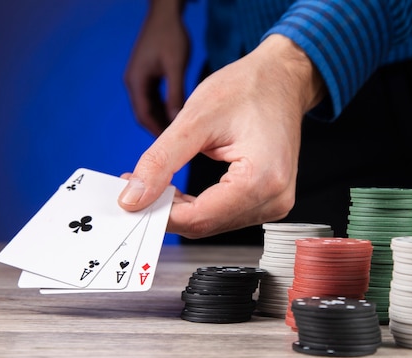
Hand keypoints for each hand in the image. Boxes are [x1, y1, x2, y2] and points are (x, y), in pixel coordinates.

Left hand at [119, 35, 324, 238]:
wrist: (281, 79)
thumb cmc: (248, 89)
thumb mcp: (195, 119)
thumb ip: (161, 161)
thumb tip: (133, 198)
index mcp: (262, 179)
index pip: (200, 217)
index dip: (159, 212)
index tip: (130, 199)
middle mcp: (275, 199)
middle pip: (206, 224)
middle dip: (167, 211)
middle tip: (136, 189)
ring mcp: (275, 203)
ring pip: (213, 223)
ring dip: (181, 210)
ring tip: (158, 185)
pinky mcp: (269, 200)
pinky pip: (225, 215)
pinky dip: (198, 206)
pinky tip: (179, 191)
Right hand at [124, 0, 188, 135]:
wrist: (165, 14)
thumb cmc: (170, 36)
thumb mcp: (175, 67)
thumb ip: (176, 94)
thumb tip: (178, 120)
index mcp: (137, 81)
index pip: (144, 116)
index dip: (157, 133)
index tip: (171, 147)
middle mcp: (135, 82)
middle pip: (145, 115)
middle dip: (160, 129)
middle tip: (178, 145)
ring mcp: (140, 79)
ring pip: (150, 108)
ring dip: (163, 120)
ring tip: (180, 134)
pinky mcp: (148, 76)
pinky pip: (155, 99)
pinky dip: (165, 109)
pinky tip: (179, 115)